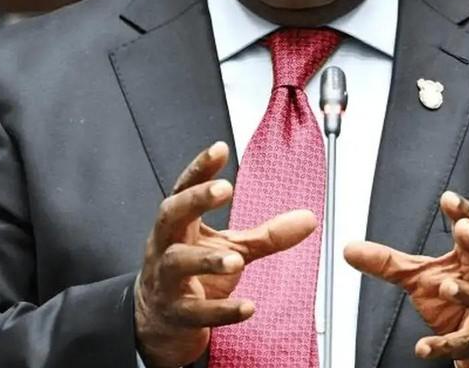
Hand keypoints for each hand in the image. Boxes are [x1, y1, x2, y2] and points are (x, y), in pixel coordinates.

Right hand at [134, 141, 316, 367]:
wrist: (160, 319)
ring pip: (178, 263)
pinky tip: (247, 307)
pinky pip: (197, 312)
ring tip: (236, 260)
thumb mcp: (230, 247)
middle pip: (171, 216)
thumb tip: (309, 218)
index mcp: (180, 224)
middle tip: (222, 189)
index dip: (200, 168)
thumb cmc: (193, 273)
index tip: (220, 149)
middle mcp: (167, 246)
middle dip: (194, 201)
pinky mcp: (176, 313)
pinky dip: (222, 310)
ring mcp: (166, 280)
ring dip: (207, 259)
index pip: (185, 189)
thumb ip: (267, 233)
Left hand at [344, 191, 468, 366]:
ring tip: (447, 286)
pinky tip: (423, 347)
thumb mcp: (421, 276)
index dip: (464, 212)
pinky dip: (444, 344)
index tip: (448, 199)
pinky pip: (465, 342)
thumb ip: (388, 262)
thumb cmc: (459, 299)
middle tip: (466, 229)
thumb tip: (349, 249)